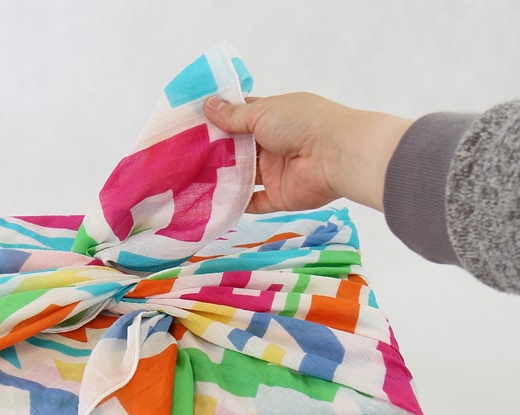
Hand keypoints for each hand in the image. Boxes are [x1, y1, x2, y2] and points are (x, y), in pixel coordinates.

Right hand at [204, 93, 412, 213]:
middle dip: (215, 152)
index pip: (241, 117)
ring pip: (243, 177)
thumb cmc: (302, 123)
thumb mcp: (262, 112)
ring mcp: (276, 171)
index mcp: (272, 118)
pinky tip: (213, 203)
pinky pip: (254, 202)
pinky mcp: (280, 196)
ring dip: (222, 178)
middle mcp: (273, 144)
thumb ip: (233, 115)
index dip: (218, 120)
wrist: (335, 155)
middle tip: (184, 155)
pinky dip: (237, 204)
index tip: (192, 124)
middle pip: (238, 149)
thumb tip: (208, 105)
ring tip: (191, 180)